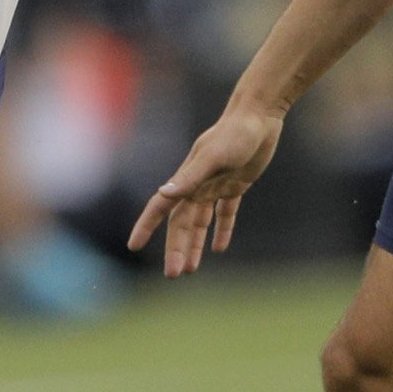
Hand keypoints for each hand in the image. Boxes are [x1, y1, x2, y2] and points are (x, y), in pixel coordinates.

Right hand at [127, 104, 286, 277]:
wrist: (259, 116)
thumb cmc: (234, 134)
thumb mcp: (212, 157)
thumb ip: (189, 177)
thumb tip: (164, 193)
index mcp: (187, 180)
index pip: (161, 208)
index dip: (146, 227)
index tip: (133, 246)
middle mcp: (197, 185)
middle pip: (182, 224)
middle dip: (177, 249)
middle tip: (174, 275)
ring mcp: (215, 185)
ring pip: (200, 222)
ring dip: (195, 245)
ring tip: (191, 269)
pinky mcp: (235, 184)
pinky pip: (226, 213)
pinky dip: (222, 230)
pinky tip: (219, 248)